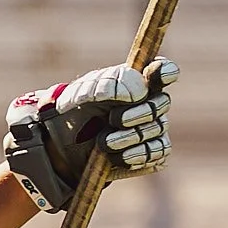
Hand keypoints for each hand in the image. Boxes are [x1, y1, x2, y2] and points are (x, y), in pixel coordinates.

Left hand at [4, 59, 176, 213]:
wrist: (61, 147)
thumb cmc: (73, 112)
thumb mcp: (80, 94)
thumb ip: (106, 85)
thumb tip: (137, 90)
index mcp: (136, 82)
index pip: (162, 71)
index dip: (165, 71)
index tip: (156, 74)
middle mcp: (149, 104)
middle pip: (161, 103)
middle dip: (139, 112)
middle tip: (113, 119)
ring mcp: (152, 129)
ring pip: (157, 130)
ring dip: (131, 137)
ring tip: (104, 142)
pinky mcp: (150, 154)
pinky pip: (157, 153)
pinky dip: (138, 154)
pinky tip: (118, 156)